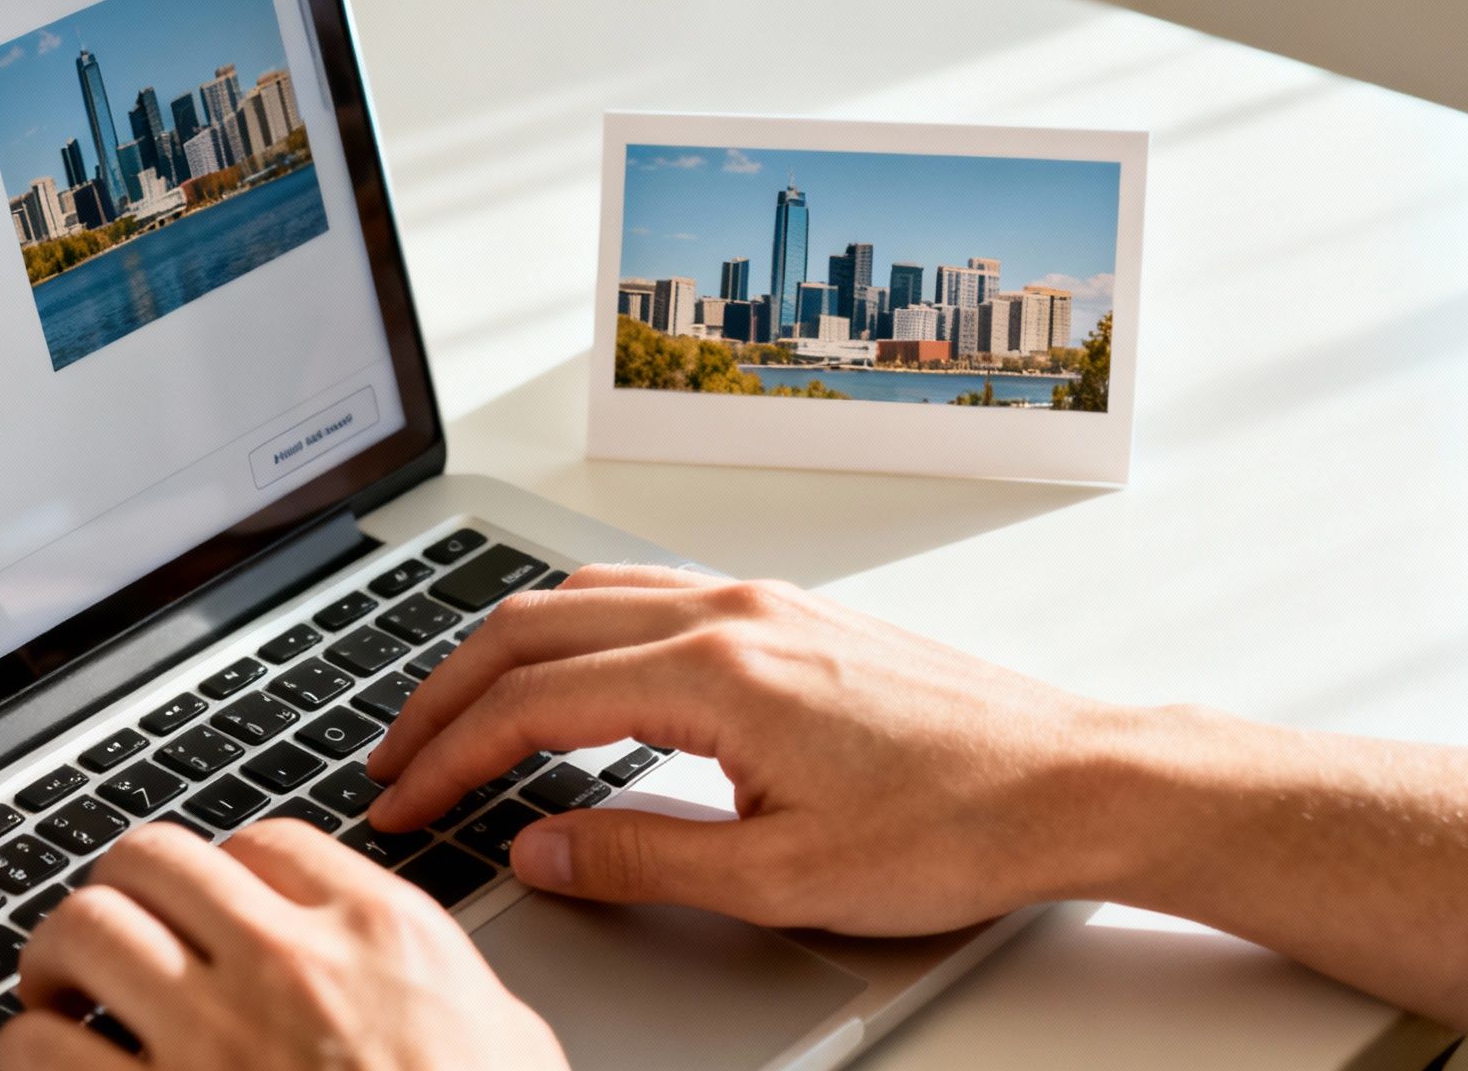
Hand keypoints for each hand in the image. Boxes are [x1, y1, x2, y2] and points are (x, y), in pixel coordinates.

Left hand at [0, 820, 566, 1070]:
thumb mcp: (505, 1040)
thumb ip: (440, 980)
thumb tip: (408, 972)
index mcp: (379, 933)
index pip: (265, 842)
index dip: (222, 870)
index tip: (211, 906)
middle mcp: (288, 966)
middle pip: (153, 860)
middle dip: (120, 892)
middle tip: (114, 935)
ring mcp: (212, 1042)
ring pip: (83, 932)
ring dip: (57, 963)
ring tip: (59, 999)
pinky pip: (36, 1052)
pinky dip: (25, 1054)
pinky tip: (49, 1069)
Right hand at [365, 564, 1129, 935]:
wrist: (1072, 779)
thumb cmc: (957, 823)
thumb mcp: (785, 876)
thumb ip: (643, 859)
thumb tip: (539, 849)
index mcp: (716, 673)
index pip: (532, 704)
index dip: (447, 755)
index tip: (401, 798)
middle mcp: (728, 614)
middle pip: (533, 629)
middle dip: (446, 692)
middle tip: (394, 755)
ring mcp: (759, 601)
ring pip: (582, 595)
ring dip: (503, 651)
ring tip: (456, 711)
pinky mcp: (786, 610)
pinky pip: (641, 591)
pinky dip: (570, 627)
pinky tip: (567, 668)